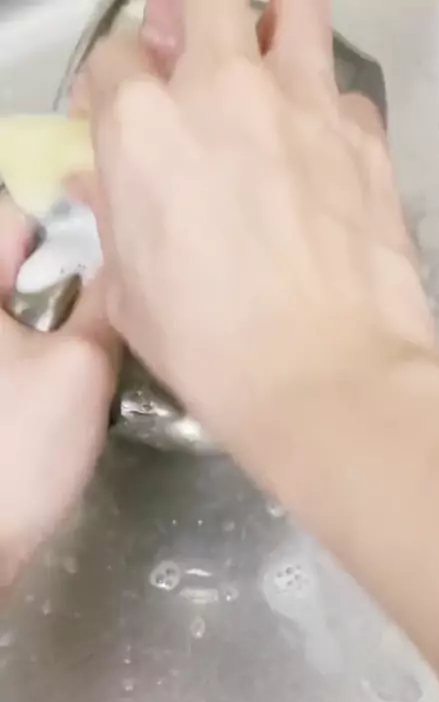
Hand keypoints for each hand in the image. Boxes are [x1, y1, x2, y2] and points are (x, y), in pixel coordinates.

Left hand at [0, 196, 117, 586]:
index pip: (16, 218)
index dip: (71, 224)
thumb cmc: (21, 447)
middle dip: (72, 273)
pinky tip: (77, 373)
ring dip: (65, 313)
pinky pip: (17, 343)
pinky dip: (48, 345)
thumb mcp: (81, 364)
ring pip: (24, 306)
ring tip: (108, 337)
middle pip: (20, 265)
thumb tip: (123, 261)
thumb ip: (106, 301)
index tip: (118, 248)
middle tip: (121, 299)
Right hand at [81, 0, 434, 494]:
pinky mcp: (365, 136)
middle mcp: (222, 91)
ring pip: (292, 12)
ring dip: (273, 34)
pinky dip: (329, 112)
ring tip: (269, 75)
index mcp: (143, 127)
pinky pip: (344, 95)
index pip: (113, 57)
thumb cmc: (210, 348)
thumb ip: (114, 219)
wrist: (321, 375)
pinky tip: (323, 155)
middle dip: (192, 23)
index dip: (115, 88)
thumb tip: (102, 182)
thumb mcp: (130, 293)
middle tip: (198, 65)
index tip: (124, 117)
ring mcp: (302, 105)